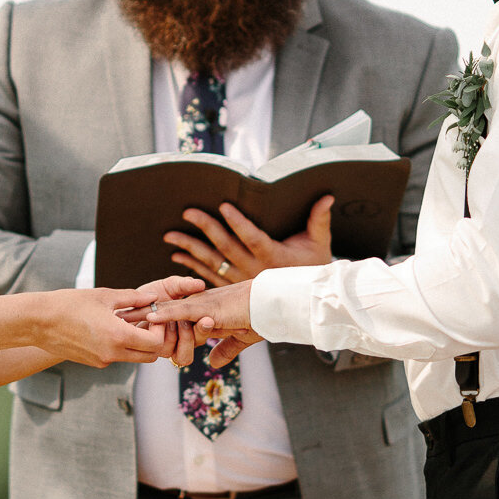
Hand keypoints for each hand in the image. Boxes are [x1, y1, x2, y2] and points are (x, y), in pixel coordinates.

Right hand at [36, 287, 171, 367]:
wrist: (38, 321)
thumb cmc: (69, 304)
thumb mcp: (104, 296)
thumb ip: (133, 298)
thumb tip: (153, 297)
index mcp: (117, 336)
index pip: (154, 344)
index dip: (159, 330)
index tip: (153, 316)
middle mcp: (112, 354)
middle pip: (149, 356)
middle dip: (153, 340)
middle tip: (147, 322)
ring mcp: (102, 361)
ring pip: (133, 358)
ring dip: (137, 343)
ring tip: (127, 321)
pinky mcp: (93, 363)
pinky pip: (116, 357)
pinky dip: (121, 346)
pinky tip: (110, 328)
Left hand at [135, 282, 262, 366]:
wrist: (273, 305)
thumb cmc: (261, 318)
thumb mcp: (240, 339)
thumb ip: (225, 349)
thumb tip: (213, 364)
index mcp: (205, 314)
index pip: (178, 321)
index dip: (158, 325)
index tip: (137, 326)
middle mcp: (200, 307)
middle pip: (167, 314)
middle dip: (142, 317)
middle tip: (119, 318)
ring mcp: (202, 306)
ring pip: (170, 312)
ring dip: (149, 316)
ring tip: (124, 318)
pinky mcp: (209, 308)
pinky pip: (183, 310)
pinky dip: (167, 314)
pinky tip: (151, 316)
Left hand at [164, 195, 333, 286]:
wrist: (307, 301)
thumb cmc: (312, 269)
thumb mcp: (319, 244)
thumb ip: (319, 219)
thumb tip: (327, 197)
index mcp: (272, 256)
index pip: (252, 237)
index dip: (238, 222)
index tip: (224, 206)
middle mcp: (253, 269)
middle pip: (226, 246)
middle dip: (206, 228)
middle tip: (188, 212)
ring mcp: (240, 280)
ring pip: (212, 262)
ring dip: (190, 247)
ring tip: (171, 235)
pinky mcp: (232, 289)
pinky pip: (208, 276)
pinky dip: (192, 266)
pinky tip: (178, 255)